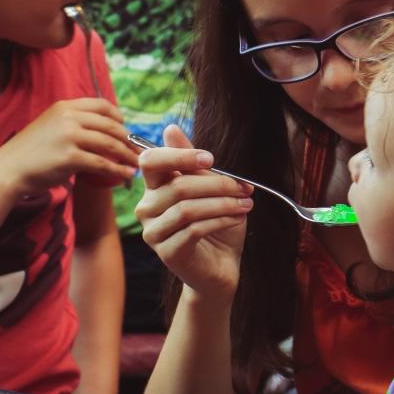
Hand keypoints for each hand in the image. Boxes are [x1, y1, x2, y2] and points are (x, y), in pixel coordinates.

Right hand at [0, 97, 139, 197]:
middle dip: (128, 139)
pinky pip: (102, 162)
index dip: (119, 118)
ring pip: (110, 143)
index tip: (126, 131)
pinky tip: (125, 174)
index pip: (102, 105)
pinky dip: (117, 169)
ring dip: (127, 155)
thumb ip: (73, 124)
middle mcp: (68, 117)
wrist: (7, 170)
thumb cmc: (29, 153)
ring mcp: (69, 136)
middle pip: (110, 125)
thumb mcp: (50, 127)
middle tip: (137, 151)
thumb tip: (101, 132)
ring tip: (136, 164)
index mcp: (65, 106)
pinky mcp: (70, 157)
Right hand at [135, 125, 252, 298]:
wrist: (221, 266)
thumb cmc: (215, 224)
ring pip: (187, 208)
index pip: (151, 161)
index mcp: (154, 187)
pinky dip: (220, 220)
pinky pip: (193, 229)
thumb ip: (192, 163)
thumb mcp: (209, 189)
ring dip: (223, 203)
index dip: (179, 155)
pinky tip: (238, 218)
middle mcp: (147, 208)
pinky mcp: (167, 253)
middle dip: (217, 184)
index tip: (211, 159)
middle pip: (178, 186)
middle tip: (244, 187)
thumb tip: (170, 128)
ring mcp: (154, 233)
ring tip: (246, 204)